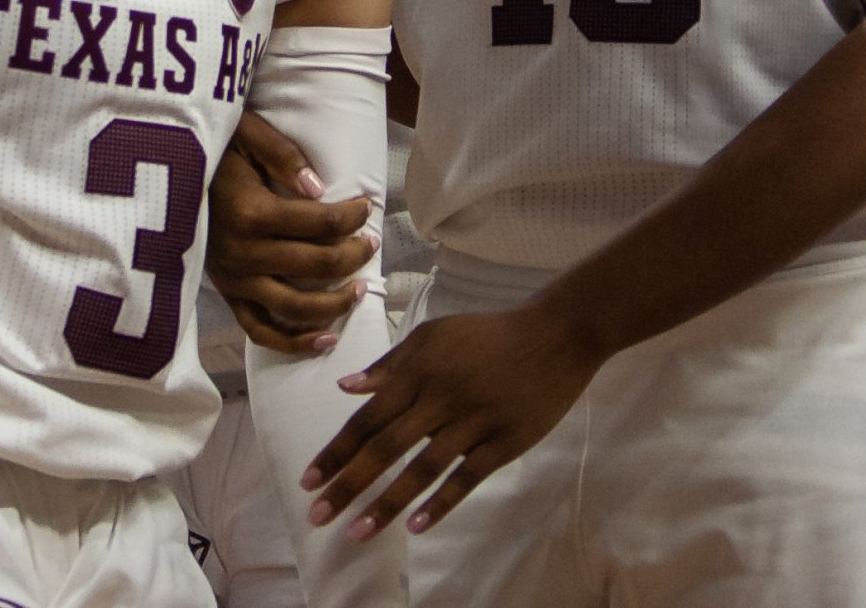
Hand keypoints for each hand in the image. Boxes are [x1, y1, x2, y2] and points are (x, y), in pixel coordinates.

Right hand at [207, 112, 376, 354]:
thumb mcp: (246, 134)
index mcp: (252, 213)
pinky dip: (294, 342)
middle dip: (355, 255)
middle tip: (372, 243)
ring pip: (297, 307)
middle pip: (318, 265)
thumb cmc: (214, 151)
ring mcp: (234, 280)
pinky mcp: (226, 295)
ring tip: (359, 290)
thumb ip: (283, 156)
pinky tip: (326, 340)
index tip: (366, 206)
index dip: (354, 216)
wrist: (164, 176)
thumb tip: (318, 188)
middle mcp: (244, 253)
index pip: (322, 223)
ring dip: (336, 303)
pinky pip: (261, 330)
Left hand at [302, 301, 602, 540]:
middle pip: (387, 447)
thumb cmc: (489, 335)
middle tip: (318, 516)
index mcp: (421, 370)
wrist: (556, 335)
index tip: (309, 480)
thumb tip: (345, 388)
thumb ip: (391, 363)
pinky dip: (441, 503)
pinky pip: (467, 478)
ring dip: (388, 503)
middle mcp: (442, 398)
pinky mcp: (505, 441)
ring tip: (358, 532)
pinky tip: (417, 526)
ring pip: (423, 468)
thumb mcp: (435, 334)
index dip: (337, 450)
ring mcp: (475, 422)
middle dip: (349, 484)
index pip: (369, 417)